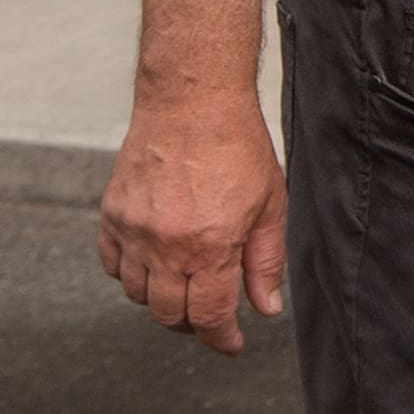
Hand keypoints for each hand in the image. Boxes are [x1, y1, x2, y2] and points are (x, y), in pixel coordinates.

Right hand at [98, 94, 286, 355]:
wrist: (193, 101)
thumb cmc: (238, 146)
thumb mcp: (271, 203)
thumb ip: (266, 260)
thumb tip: (265, 306)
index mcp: (210, 244)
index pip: (208, 316)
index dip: (220, 339)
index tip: (231, 344)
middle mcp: (166, 244)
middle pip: (168, 314)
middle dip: (191, 323)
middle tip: (209, 314)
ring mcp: (133, 231)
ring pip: (137, 294)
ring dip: (161, 298)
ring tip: (185, 281)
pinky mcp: (112, 216)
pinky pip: (113, 265)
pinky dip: (131, 273)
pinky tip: (154, 259)